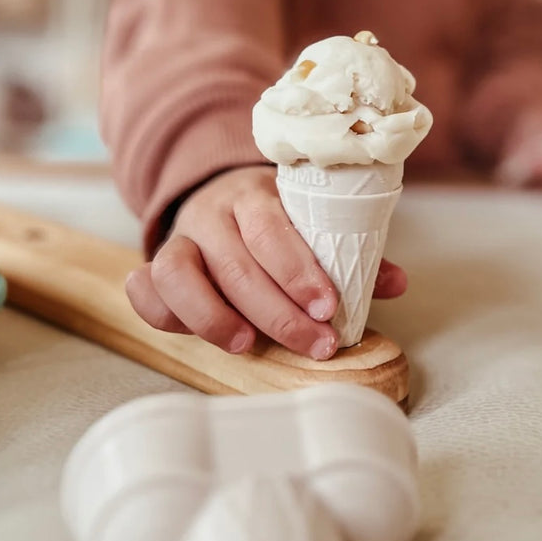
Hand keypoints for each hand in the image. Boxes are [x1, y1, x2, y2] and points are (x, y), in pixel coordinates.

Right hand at [125, 165, 406, 358]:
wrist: (220, 196)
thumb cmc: (276, 223)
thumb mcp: (311, 223)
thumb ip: (350, 254)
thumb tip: (397, 283)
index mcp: (255, 195)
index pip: (271, 229)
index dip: (298, 271)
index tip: (328, 308)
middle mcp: (212, 213)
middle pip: (234, 264)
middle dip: (276, 312)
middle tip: (313, 344)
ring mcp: (178, 239)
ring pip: (176, 274)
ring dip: (213, 317)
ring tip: (248, 345)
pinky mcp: (154, 266)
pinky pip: (144, 289)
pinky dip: (164, 314)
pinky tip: (201, 335)